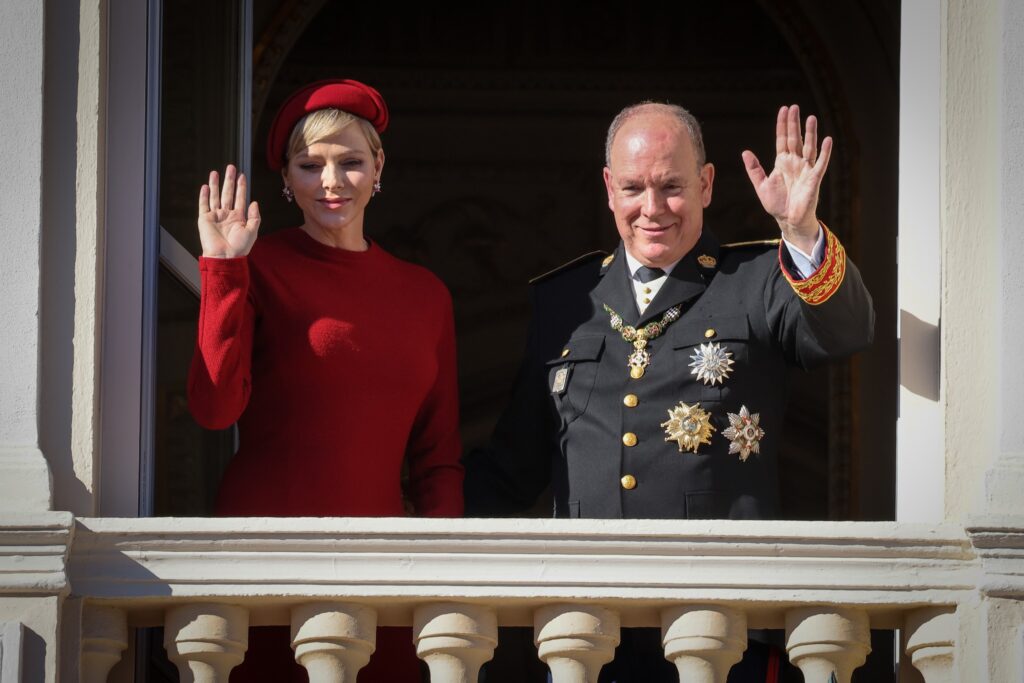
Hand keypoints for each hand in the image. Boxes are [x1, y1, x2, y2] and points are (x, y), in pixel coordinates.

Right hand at [198, 164, 260, 257]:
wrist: (225, 256)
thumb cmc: (239, 247)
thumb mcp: (252, 231)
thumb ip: (254, 216)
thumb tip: (254, 202)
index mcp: (238, 217)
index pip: (240, 198)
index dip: (241, 187)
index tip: (242, 176)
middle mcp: (227, 215)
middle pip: (228, 194)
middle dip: (229, 181)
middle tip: (231, 168)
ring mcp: (215, 216)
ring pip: (216, 197)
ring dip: (216, 185)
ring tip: (216, 173)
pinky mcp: (205, 219)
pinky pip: (204, 205)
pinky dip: (204, 196)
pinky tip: (206, 186)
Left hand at [741, 105, 831, 252]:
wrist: (788, 220)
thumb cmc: (776, 204)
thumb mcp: (761, 185)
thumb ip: (754, 169)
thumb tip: (745, 152)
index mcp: (782, 162)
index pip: (782, 139)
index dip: (783, 125)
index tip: (784, 110)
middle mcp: (795, 162)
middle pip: (795, 139)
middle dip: (794, 124)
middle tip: (795, 107)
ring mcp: (806, 169)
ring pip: (808, 147)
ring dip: (810, 133)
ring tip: (810, 118)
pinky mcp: (814, 179)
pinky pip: (821, 163)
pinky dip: (825, 152)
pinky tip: (827, 139)